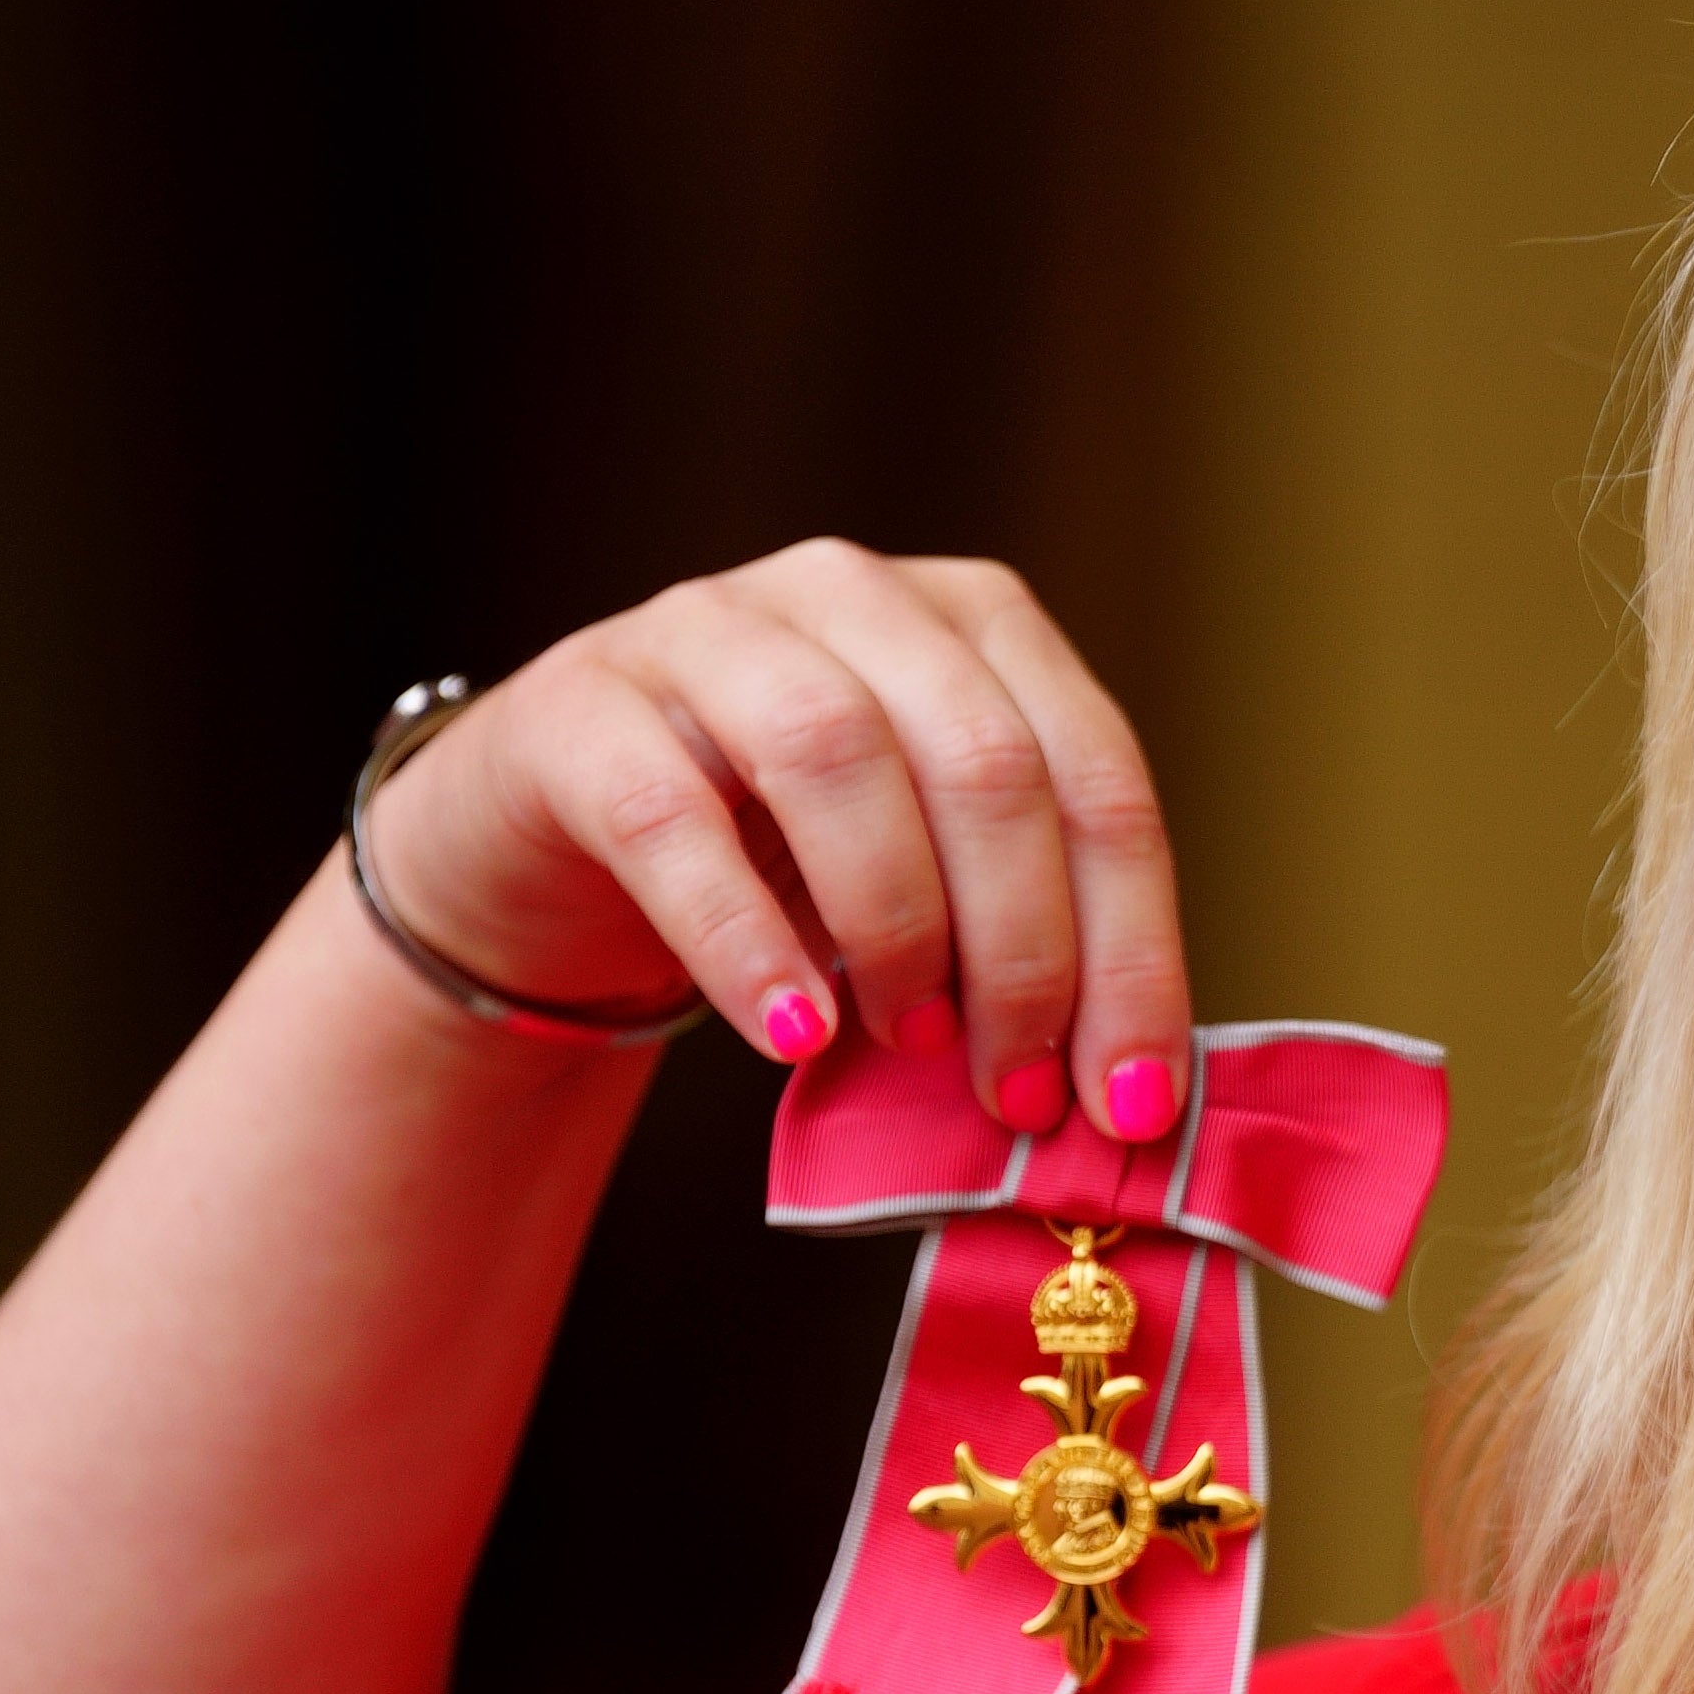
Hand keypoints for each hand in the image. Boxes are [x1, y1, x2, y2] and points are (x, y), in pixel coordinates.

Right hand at [361, 539, 1199, 1135]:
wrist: (558, 837)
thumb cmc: (776, 860)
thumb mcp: (926, 875)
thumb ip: (1019, 936)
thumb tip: (1123, 1085)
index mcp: (976, 623)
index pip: (1096, 777)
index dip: (1132, 946)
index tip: (1134, 1098)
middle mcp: (854, 595)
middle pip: (985, 765)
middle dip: (1026, 953)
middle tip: (1018, 1089)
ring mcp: (708, 631)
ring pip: (837, 757)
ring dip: (899, 929)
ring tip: (913, 1045)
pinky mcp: (582, 708)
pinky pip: (670, 819)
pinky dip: (745, 941)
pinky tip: (792, 1032)